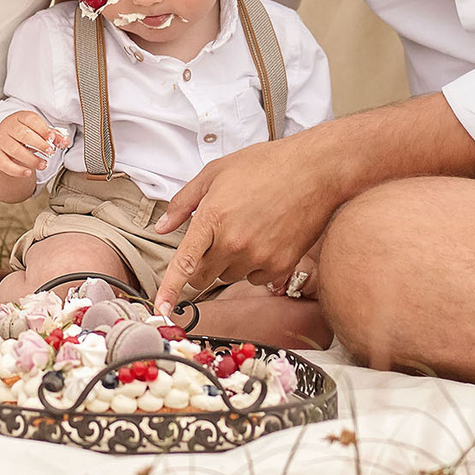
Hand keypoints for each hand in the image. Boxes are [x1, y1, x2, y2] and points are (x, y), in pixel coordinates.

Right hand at [0, 110, 66, 196]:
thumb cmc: (22, 134)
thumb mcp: (36, 130)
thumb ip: (52, 135)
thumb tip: (65, 141)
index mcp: (19, 117)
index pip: (30, 120)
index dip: (42, 129)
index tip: (52, 138)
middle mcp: (8, 127)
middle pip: (23, 134)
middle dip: (39, 144)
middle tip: (50, 152)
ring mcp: (0, 141)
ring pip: (15, 150)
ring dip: (31, 159)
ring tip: (43, 164)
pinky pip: (5, 164)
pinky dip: (17, 170)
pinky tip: (28, 172)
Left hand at [151, 132, 350, 315]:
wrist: (315, 170)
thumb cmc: (266, 165)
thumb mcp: (215, 173)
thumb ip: (184, 203)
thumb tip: (162, 227)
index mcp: (213, 217)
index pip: (184, 263)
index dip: (169, 289)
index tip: (160, 309)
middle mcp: (233, 242)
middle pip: (203, 276)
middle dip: (201, 263)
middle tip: (214, 238)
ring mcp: (258, 257)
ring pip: (229, 277)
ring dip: (229, 262)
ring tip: (247, 228)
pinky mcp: (281, 265)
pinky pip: (256, 279)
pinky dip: (254, 266)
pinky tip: (264, 238)